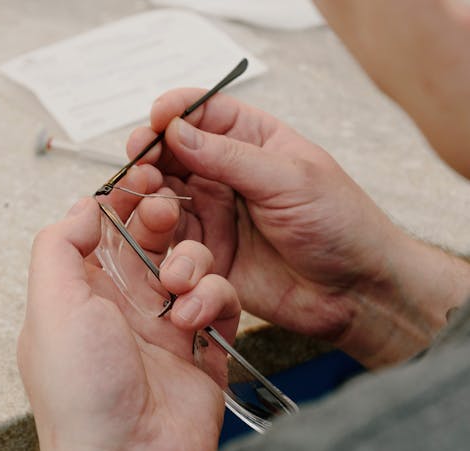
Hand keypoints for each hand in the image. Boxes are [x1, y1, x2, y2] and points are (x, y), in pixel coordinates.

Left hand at [18, 166, 240, 450]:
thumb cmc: (83, 393)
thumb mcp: (52, 307)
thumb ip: (59, 247)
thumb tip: (82, 206)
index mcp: (80, 293)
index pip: (102, 230)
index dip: (120, 200)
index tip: (139, 177)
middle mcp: (121, 305)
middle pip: (149, 239)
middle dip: (160, 220)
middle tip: (164, 213)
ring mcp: (164, 324)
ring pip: (189, 262)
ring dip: (190, 263)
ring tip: (178, 290)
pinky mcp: (202, 344)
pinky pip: (219, 298)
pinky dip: (215, 297)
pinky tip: (198, 317)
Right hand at [128, 90, 469, 366]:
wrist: (356, 292)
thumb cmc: (340, 224)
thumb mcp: (290, 178)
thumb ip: (230, 156)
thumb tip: (175, 131)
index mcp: (251, 141)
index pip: (202, 113)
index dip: (174, 112)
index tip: (155, 120)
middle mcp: (224, 175)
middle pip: (170, 155)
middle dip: (149, 158)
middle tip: (140, 167)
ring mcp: (212, 215)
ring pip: (163, 199)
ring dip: (148, 199)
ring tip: (150, 205)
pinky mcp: (207, 255)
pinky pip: (171, 244)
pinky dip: (160, 241)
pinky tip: (162, 238)